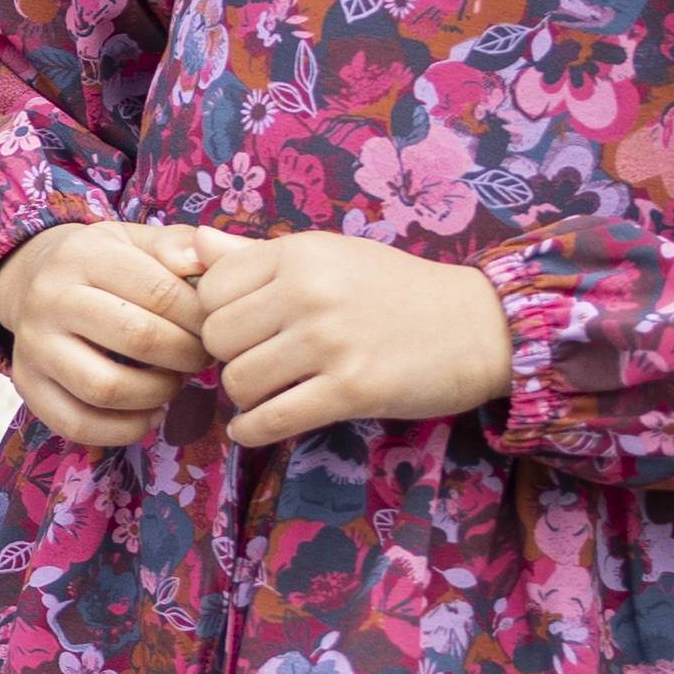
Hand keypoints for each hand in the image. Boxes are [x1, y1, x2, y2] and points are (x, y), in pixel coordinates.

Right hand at [0, 220, 210, 448]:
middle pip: (137, 338)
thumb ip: (179, 246)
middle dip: (187, 355)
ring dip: (158, 394)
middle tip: (201, 356)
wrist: (30, 278)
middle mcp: (49, 299)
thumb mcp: (137, 240)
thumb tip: (204, 264)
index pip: (159, 292)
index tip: (214, 325)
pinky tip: (148, 414)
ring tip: (174, 382)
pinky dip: (124, 429)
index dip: (201, 316)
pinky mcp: (26, 385)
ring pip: (106, 388)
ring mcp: (32, 346)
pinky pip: (77, 423)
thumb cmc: (104, 263)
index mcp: (82, 257)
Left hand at [187, 230, 512, 447]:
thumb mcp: (328, 257)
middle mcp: (309, 292)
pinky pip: (272, 419)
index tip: (240, 330)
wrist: (481, 326)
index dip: (215, 316)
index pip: (210, 290)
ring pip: (238, 382)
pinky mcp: (351, 389)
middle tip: (258, 363)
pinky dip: (253, 431)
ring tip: (269, 392)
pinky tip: (255, 428)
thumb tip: (192, 243)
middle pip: (216, 339)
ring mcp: (330, 342)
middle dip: (228, 358)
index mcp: (300, 254)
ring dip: (245, 397)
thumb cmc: (395, 290)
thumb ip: (255, 254)